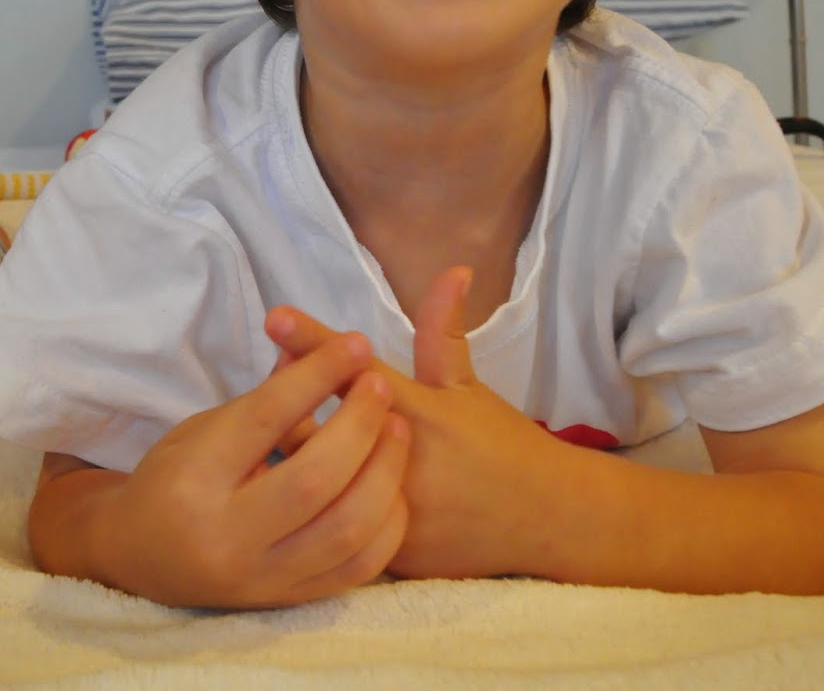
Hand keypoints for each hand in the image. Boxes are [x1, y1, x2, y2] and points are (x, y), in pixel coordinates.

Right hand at [91, 332, 410, 607]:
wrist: (141, 557)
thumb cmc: (172, 479)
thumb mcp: (203, 429)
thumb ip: (266, 399)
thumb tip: (325, 353)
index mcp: (195, 480)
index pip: (267, 419)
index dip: (317, 376)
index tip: (355, 344)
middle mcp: (228, 536)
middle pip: (316, 479)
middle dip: (360, 424)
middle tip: (378, 385)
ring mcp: (262, 576)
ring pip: (346, 529)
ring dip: (385, 472)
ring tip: (396, 429)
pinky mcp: (288, 599)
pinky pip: (358, 567)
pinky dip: (386, 522)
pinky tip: (392, 485)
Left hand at [266, 267, 564, 580]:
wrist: (546, 520)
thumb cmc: (502, 442)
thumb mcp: (469, 387)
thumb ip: (443, 331)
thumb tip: (454, 269)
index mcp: (420, 414)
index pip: (357, 373)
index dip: (314, 344)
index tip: (276, 318)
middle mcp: (402, 464)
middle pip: (320, 429)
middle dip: (292, 401)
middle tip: (277, 377)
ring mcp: (393, 513)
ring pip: (318, 482)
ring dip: (297, 451)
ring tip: (283, 430)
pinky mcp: (389, 554)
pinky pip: (335, 525)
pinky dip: (319, 502)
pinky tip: (301, 487)